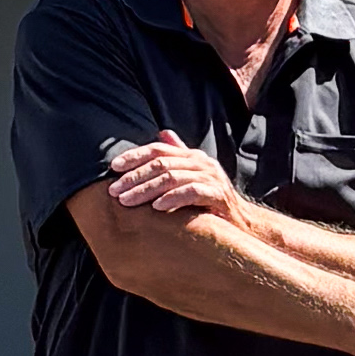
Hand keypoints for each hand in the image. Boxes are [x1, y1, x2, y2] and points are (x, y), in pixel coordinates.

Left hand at [99, 134, 234, 225]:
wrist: (241, 222)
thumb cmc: (210, 201)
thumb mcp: (193, 176)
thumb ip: (178, 156)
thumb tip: (161, 133)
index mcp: (192, 156)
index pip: (158, 149)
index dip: (134, 156)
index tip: (113, 167)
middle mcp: (201, 162)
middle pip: (161, 163)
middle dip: (134, 176)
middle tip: (113, 191)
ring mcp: (211, 177)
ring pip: (171, 177)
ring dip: (145, 189)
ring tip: (126, 201)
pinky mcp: (218, 195)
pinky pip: (191, 192)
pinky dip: (172, 198)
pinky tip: (156, 208)